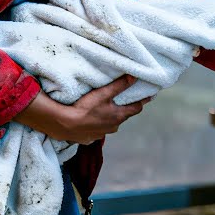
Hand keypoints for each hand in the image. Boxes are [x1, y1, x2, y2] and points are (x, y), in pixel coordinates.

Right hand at [16, 75, 148, 144]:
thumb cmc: (85, 108)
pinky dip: (97, 125)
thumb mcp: (103, 94)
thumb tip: (135, 76)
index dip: (142, 101)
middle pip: (123, 116)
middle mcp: (113, 127)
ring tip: (106, 110)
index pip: (136, 108)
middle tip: (124, 101)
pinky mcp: (89, 138)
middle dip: (124, 109)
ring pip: (110, 124)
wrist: (64, 125)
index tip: (149, 96)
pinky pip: (97, 131)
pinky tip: (91, 121)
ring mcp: (101, 134)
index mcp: (118, 116)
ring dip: (109, 118)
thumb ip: (119, 85)